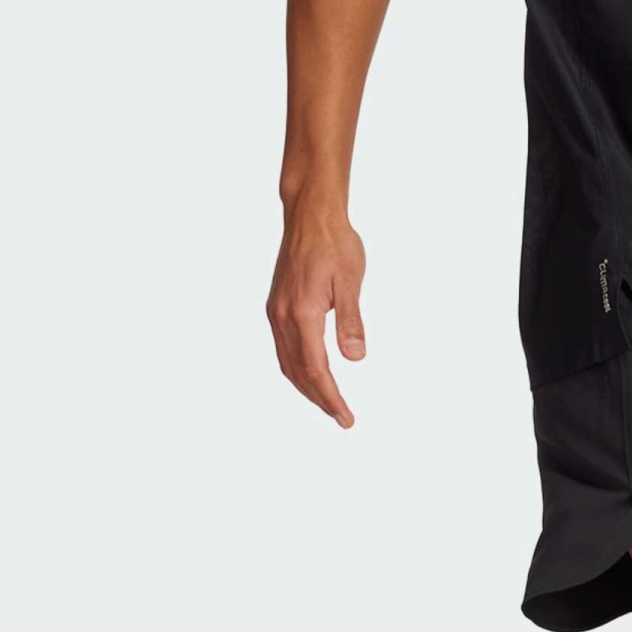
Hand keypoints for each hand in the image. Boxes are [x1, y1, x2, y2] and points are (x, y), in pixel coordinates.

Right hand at [267, 210, 366, 426]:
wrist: (308, 215)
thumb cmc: (334, 242)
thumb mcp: (350, 280)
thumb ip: (351, 321)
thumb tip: (355, 358)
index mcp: (302, 313)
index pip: (316, 369)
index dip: (331, 397)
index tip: (346, 416)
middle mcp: (282, 316)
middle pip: (298, 373)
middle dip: (320, 399)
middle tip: (342, 417)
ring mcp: (275, 312)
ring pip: (287, 363)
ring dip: (306, 387)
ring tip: (328, 403)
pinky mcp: (275, 307)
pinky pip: (283, 349)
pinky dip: (296, 370)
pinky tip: (310, 374)